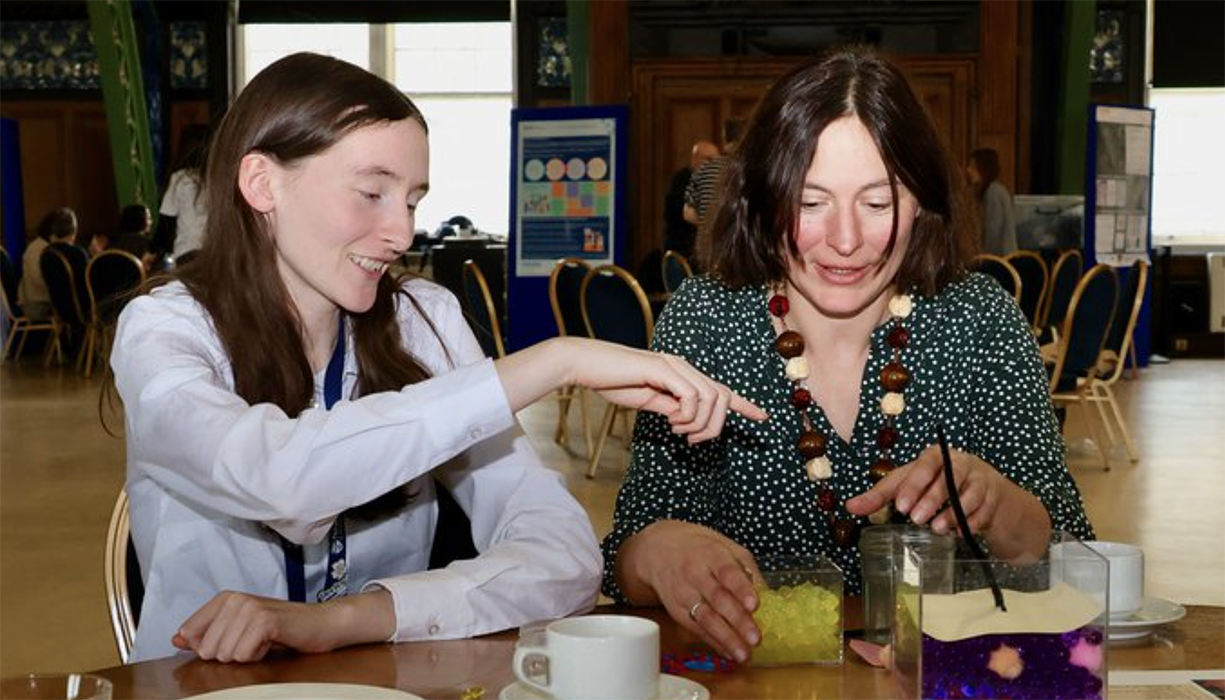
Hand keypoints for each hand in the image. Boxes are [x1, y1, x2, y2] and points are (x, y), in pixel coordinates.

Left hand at [173, 588, 393, 662]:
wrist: (321, 624)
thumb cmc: (283, 629)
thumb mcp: (240, 630)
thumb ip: (207, 634)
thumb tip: (176, 638)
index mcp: (225, 599)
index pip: (190, 634)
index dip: (210, 647)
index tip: (236, 640)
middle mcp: (234, 599)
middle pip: (207, 649)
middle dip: (231, 654)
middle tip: (255, 642)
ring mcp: (249, 608)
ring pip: (225, 654)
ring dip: (246, 655)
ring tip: (265, 641)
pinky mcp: (265, 620)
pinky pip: (245, 654)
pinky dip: (259, 656)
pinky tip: (273, 642)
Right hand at [496, 338, 766, 442]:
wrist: (586, 365)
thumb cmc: (612, 382)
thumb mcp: (646, 401)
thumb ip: (668, 407)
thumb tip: (684, 421)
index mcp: (681, 374)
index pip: (720, 389)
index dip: (743, 404)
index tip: (763, 418)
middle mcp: (683, 367)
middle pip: (721, 396)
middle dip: (715, 426)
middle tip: (692, 441)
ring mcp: (674, 366)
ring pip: (710, 398)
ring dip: (699, 423)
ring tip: (678, 431)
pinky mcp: (662, 369)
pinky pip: (691, 396)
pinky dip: (687, 414)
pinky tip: (671, 420)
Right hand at [617, 520, 761, 662]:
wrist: (659, 550)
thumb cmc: (698, 548)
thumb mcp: (725, 546)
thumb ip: (747, 568)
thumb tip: (767, 594)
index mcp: (710, 554)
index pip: (727, 571)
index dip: (741, 589)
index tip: (754, 605)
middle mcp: (695, 574)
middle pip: (717, 598)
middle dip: (737, 620)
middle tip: (755, 638)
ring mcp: (683, 594)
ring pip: (705, 618)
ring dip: (726, 638)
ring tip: (743, 654)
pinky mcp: (676, 611)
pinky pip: (696, 629)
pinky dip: (713, 642)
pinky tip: (729, 652)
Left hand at [846, 445, 1009, 535]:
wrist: (985, 491)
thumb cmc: (938, 484)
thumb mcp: (908, 485)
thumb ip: (881, 495)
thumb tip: (850, 506)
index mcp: (936, 456)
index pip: (925, 465)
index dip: (913, 484)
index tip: (901, 506)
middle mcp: (961, 463)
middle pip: (948, 478)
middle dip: (932, 500)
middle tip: (916, 519)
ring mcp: (981, 479)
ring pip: (969, 494)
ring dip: (953, 514)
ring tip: (938, 529)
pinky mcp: (994, 497)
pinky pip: (985, 511)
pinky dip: (972, 523)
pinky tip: (959, 534)